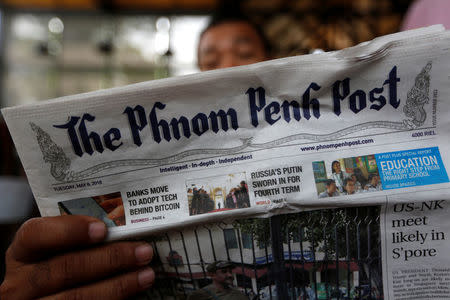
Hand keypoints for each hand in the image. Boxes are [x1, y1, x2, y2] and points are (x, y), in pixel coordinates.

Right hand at [0, 215, 154, 299]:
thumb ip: (80, 240)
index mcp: (22, 253)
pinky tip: (134, 294)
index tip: (102, 228)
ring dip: (118, 285)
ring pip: (77, 297)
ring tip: (146, 275)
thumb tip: (124, 227)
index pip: (35, 235)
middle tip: (144, 251)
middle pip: (65, 268)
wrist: (49, 299)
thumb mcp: (58, 252)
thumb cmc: (59, 266)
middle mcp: (20, 283)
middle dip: (110, 258)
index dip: (69, 230)